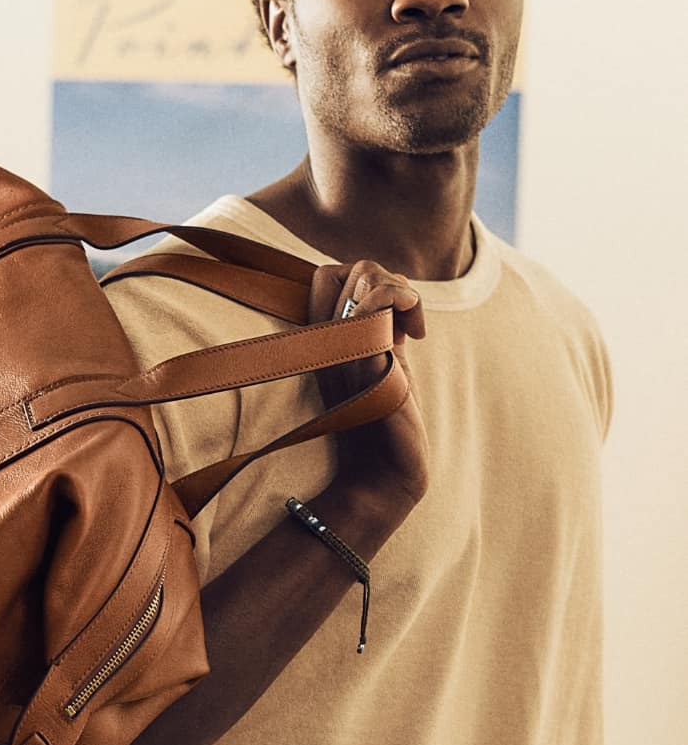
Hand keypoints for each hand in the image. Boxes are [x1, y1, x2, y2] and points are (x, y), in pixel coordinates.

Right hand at [309, 260, 428, 509]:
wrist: (382, 476)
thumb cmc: (386, 425)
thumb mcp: (379, 365)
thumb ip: (379, 330)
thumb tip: (396, 294)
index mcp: (326, 341)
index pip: (326, 276)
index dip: (361, 279)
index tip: (390, 314)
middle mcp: (327, 341)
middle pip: (348, 268)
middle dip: (388, 280)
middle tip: (407, 320)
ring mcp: (343, 348)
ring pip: (365, 276)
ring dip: (400, 290)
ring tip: (413, 326)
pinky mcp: (365, 360)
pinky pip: (376, 304)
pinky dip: (405, 302)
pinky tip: (418, 335)